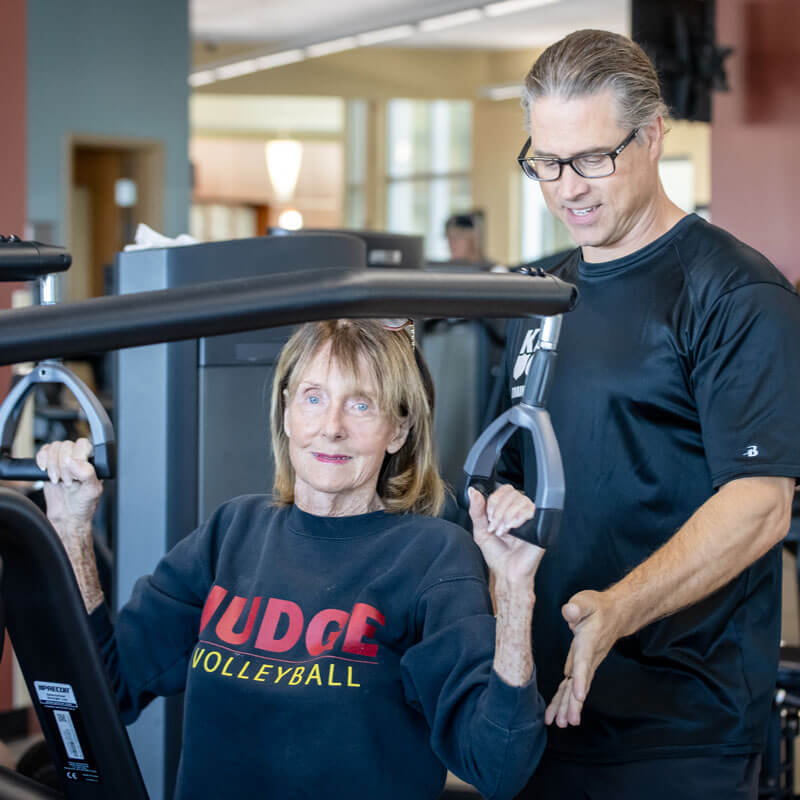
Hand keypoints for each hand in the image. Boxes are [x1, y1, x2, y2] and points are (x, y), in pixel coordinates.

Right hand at [36, 438, 102, 530]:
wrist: (68, 516)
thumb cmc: (84, 504)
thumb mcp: (92, 491)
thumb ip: (87, 474)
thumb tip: (74, 462)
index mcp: (93, 460)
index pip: (82, 445)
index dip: (76, 457)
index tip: (75, 474)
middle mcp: (78, 457)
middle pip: (65, 445)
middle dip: (62, 465)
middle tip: (67, 482)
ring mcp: (63, 460)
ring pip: (53, 448)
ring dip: (52, 465)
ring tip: (57, 480)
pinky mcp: (49, 464)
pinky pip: (43, 452)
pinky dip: (42, 460)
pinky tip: (45, 472)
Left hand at [468, 485, 543, 585]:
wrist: (507, 573)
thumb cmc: (498, 555)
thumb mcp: (481, 530)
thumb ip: (476, 510)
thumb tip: (472, 492)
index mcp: (509, 510)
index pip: (505, 490)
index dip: (495, 500)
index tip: (488, 517)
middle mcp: (521, 512)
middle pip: (513, 493)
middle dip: (499, 510)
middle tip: (494, 527)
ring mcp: (531, 518)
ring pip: (521, 500)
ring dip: (506, 515)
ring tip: (503, 532)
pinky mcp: (539, 526)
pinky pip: (531, 510)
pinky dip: (517, 517)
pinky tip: (511, 529)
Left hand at [545, 589, 624, 727]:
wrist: (614, 614)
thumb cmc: (596, 607)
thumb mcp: (585, 601)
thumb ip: (576, 607)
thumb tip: (568, 612)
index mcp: (588, 643)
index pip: (584, 662)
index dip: (581, 678)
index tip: (579, 695)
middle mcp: (589, 658)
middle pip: (580, 683)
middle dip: (573, 703)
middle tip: (566, 722)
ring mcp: (586, 664)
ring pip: (576, 689)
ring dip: (568, 707)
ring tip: (560, 724)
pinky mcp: (582, 666)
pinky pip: (572, 686)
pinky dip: (565, 700)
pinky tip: (558, 714)